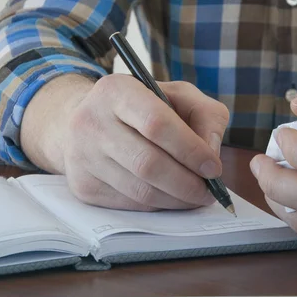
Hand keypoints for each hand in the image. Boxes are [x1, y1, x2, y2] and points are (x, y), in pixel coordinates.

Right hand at [22, 74, 228, 210]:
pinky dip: (158, 205)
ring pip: (139, 190)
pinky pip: (129, 204)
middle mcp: (91, 121)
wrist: (90, 120)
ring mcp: (82, 156)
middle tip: (209, 192)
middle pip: (147, 163)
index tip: (213, 168)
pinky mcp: (82, 185)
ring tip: (195, 196)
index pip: (156, 124)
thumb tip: (212, 152)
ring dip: (176, 200)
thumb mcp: (179, 95)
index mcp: (117, 90)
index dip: (190, 150)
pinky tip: (171, 197)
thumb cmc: (143, 107)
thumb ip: (206, 115)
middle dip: (187, 183)